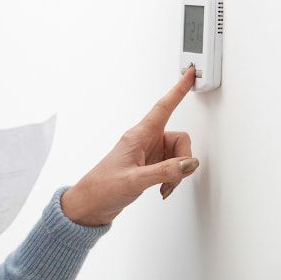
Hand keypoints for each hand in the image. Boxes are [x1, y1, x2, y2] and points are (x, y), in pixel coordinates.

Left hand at [61, 66, 199, 225]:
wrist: (90, 205)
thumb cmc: (102, 187)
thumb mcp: (134, 180)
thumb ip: (164, 171)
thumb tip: (188, 163)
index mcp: (138, 136)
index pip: (164, 107)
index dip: (178, 90)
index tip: (190, 73)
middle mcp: (144, 141)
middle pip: (179, 139)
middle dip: (183, 159)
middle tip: (174, 176)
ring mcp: (148, 154)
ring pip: (178, 155)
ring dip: (177, 172)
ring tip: (163, 186)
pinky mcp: (149, 166)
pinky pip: (172, 166)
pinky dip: (172, 178)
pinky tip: (162, 188)